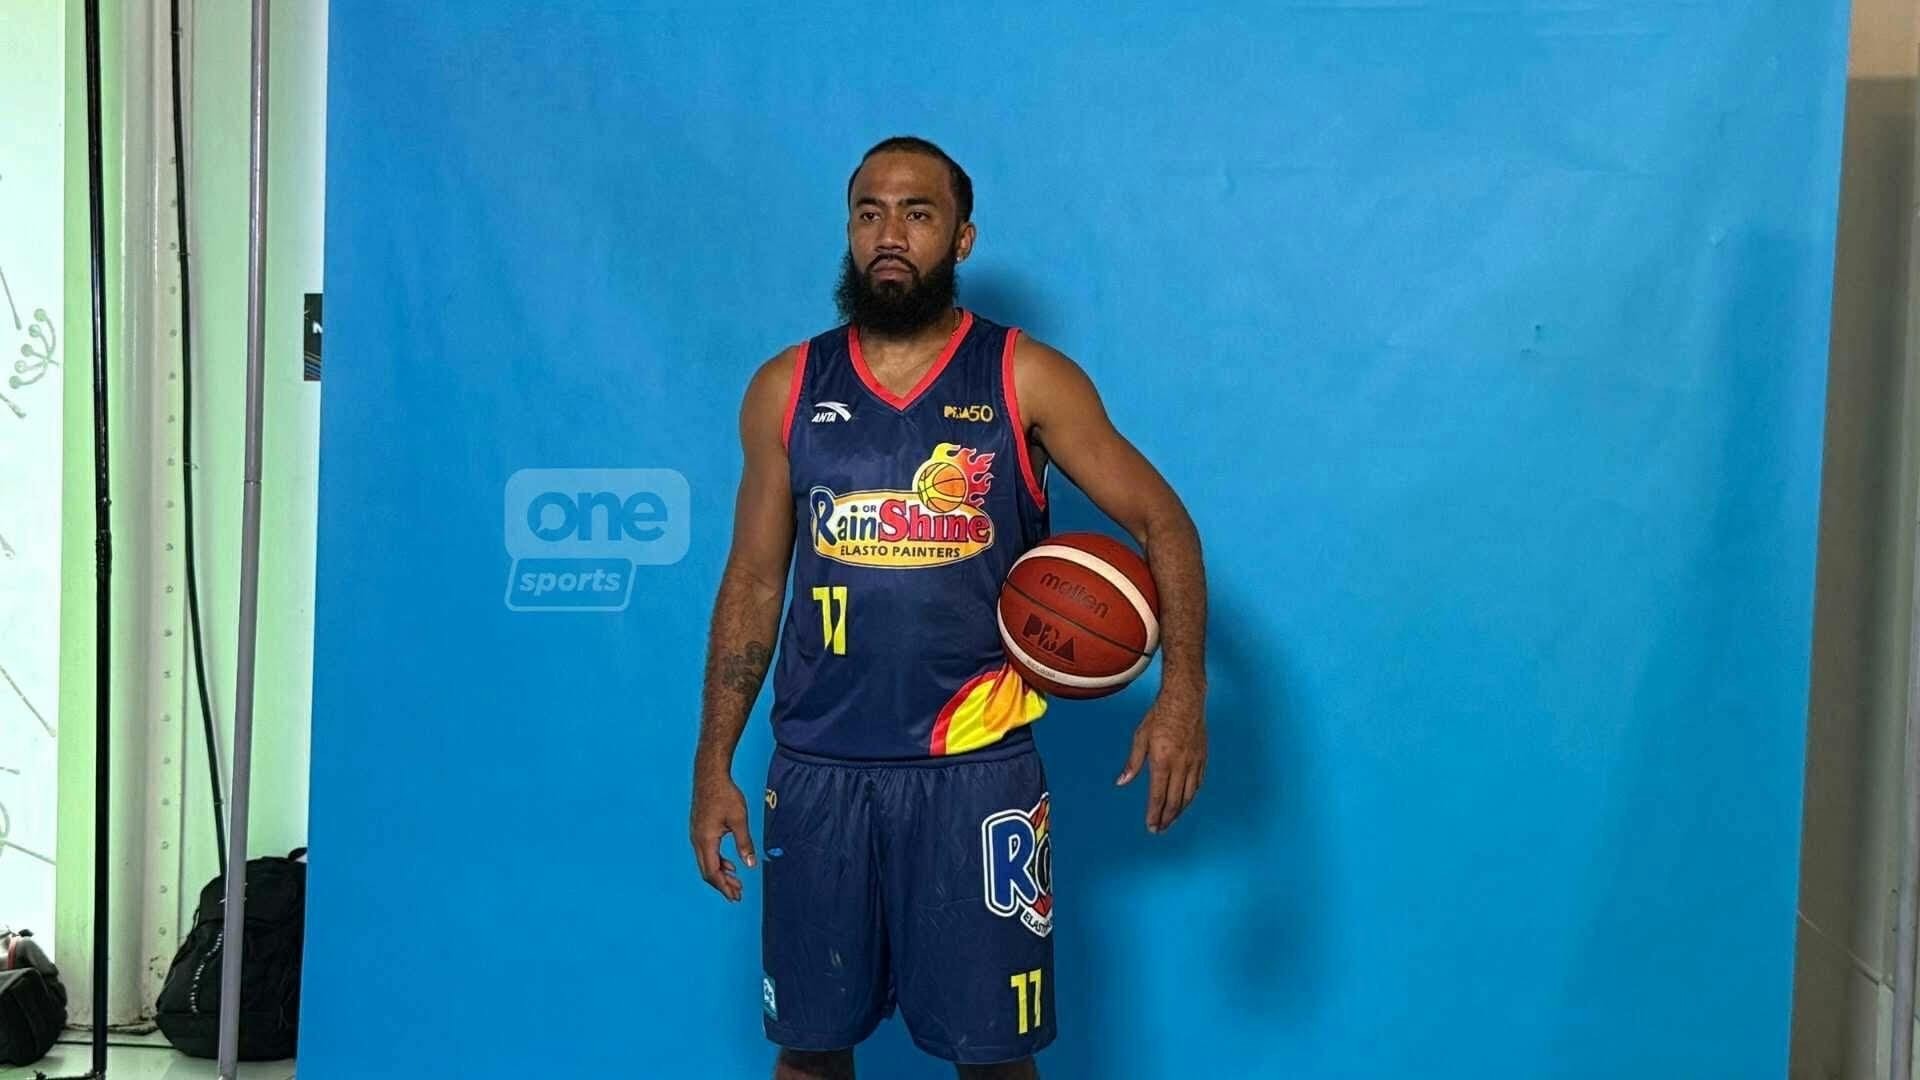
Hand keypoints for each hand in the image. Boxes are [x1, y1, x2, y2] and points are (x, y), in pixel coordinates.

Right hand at [690, 768, 756, 900]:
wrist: (709, 775)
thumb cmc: (725, 794)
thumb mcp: (739, 819)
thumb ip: (745, 844)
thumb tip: (751, 865)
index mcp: (705, 840)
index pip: (712, 872)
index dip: (724, 886)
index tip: (736, 896)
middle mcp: (697, 841)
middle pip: (707, 871)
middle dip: (723, 884)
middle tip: (738, 895)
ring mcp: (696, 836)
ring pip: (706, 863)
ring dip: (721, 874)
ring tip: (736, 882)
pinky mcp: (699, 830)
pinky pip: (706, 853)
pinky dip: (718, 862)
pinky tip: (730, 864)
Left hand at [1116, 684, 1206, 832]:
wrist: (1186, 700)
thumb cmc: (1160, 717)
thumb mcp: (1140, 737)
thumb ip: (1132, 763)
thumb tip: (1122, 782)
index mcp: (1162, 761)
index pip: (1158, 795)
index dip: (1154, 813)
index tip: (1151, 826)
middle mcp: (1180, 765)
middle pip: (1174, 800)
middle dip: (1166, 818)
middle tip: (1159, 830)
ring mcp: (1194, 763)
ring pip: (1189, 795)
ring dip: (1179, 811)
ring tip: (1171, 821)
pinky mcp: (1202, 759)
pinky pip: (1198, 784)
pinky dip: (1191, 797)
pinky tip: (1185, 802)